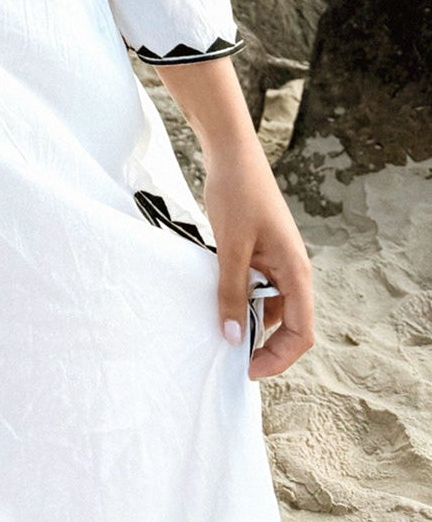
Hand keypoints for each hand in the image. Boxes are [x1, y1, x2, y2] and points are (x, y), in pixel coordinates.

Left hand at [203, 135, 314, 378]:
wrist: (231, 152)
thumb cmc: (236, 193)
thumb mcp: (230, 246)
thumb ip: (231, 291)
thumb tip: (232, 337)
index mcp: (296, 272)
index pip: (301, 333)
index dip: (278, 357)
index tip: (248, 370)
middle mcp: (293, 271)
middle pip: (289, 325)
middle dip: (264, 346)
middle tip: (230, 357)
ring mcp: (278, 262)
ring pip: (271, 307)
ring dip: (250, 321)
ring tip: (221, 331)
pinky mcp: (262, 253)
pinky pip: (257, 288)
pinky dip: (242, 299)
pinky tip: (219, 300)